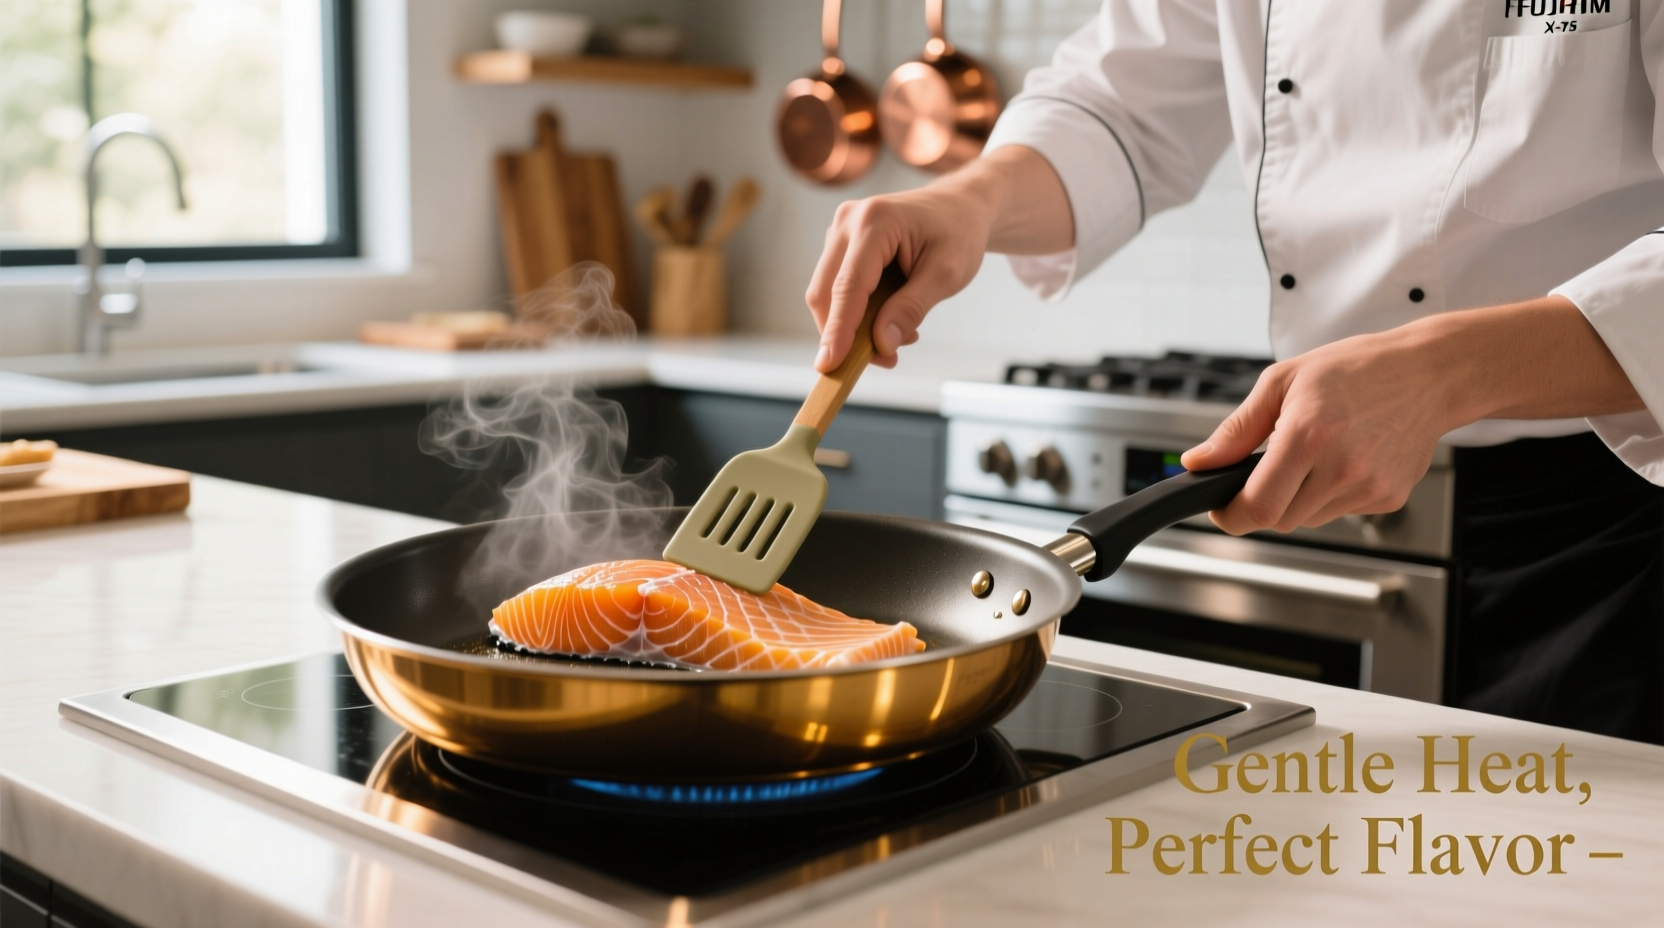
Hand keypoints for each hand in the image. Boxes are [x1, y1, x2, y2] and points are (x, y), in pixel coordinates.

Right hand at [808, 182, 992, 370]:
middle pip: (825, 292)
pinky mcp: (840, 244)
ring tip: (901, 333)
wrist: (959, 206)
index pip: (848, 286)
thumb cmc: (958, 233)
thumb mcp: (947, 274)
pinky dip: (857, 312)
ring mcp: (839, 231)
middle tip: (887, 358)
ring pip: (827, 294)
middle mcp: (847, 221)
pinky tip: (891, 315)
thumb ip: (912, 308)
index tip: (829, 366)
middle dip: (845, 334)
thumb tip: (881, 343)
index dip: (837, 330)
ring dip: (854, 325)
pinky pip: (836, 288)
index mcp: (875, 221)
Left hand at [1179, 296, 1644, 533]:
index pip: (1257, 507)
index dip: (1231, 516)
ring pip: (1308, 518)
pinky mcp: (1388, 498)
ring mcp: (1368, 487)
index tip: (1223, 508)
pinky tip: (1345, 458)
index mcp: (1308, 436)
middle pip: (1279, 519)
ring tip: (1317, 452)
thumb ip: (1236, 430)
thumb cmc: (1358, 369)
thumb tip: (1199, 461)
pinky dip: (1331, 494)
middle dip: (1264, 500)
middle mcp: (1341, 468)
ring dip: (1299, 497)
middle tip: (1273, 466)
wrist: (1429, 373)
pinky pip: (1340, 512)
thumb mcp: (1283, 381)